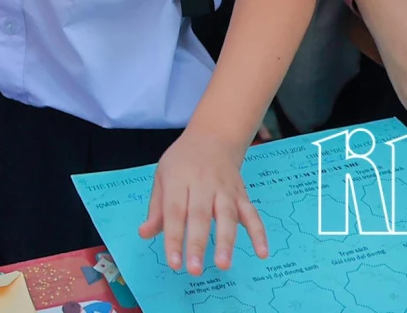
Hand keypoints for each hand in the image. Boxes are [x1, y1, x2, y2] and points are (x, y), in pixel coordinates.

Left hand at [142, 127, 266, 273]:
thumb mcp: (162, 177)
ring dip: (226, 242)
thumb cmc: (182, 162)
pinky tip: (262, 253)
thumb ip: (156, 208)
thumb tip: (144, 234)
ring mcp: (225, 189)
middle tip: (194, 270)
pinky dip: (259, 233)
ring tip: (223, 265)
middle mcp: (203, 184)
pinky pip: (252, 214)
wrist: (213, 137)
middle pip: (201, 215)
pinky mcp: (242, 194)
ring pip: (227, 215)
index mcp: (178, 179)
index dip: (174, 238)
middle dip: (198, 244)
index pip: (175, 212)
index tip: (174, 263)